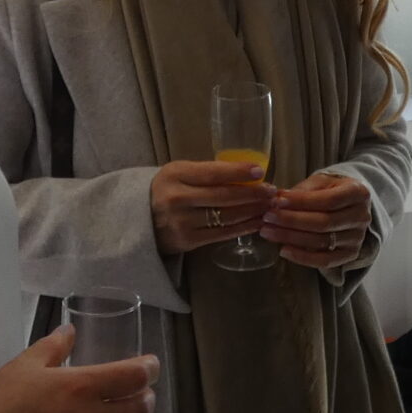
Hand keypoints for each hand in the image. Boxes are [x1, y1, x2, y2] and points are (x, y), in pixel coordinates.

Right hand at [149, 159, 274, 256]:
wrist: (138, 220)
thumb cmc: (167, 190)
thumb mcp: (179, 173)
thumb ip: (206, 172)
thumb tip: (247, 174)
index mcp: (175, 175)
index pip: (213, 173)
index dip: (238, 172)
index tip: (260, 171)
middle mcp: (177, 198)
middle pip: (223, 196)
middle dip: (252, 194)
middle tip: (272, 191)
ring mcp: (182, 222)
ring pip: (226, 216)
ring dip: (252, 211)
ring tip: (269, 206)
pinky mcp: (188, 241)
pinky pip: (222, 234)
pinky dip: (243, 228)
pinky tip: (256, 222)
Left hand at [260, 171, 372, 269]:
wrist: (350, 206)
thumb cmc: (331, 190)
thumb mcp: (321, 181)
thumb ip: (303, 190)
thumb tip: (277, 199)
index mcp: (358, 193)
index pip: (328, 200)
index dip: (301, 202)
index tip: (277, 201)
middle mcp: (362, 217)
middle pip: (324, 222)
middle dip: (291, 221)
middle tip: (267, 217)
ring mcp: (357, 238)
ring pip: (321, 241)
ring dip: (291, 238)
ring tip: (268, 232)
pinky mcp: (349, 255)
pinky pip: (325, 261)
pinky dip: (302, 258)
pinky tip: (283, 250)